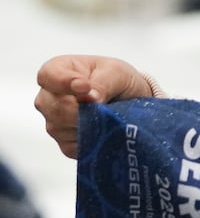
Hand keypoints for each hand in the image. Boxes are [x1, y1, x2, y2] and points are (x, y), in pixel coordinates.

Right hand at [35, 55, 155, 158]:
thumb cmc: (119, 80)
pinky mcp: (65, 143)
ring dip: (88, 125)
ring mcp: (54, 121)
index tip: (86, 87)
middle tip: (104, 107)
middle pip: (54, 107)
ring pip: (61, 129)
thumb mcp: (117, 73)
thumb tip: (88, 98)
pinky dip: (90, 141)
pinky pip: (72, 146)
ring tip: (107, 116)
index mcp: (57, 71)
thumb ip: (102, 83)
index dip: (63, 83)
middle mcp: (49, 97)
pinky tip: (102, 131)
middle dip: (82, 110)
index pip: (48, 76)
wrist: (132, 101)